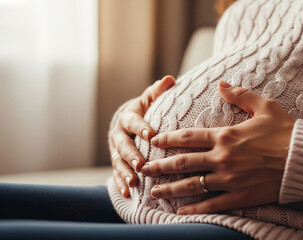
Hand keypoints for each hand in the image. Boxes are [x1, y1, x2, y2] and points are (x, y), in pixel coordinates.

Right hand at [109, 75, 175, 196]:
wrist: (127, 122)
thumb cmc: (145, 110)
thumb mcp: (149, 99)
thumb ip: (158, 91)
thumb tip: (170, 79)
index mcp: (127, 117)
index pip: (133, 121)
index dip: (141, 127)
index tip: (151, 135)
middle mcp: (118, 134)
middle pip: (122, 145)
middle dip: (131, 155)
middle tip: (141, 165)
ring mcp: (116, 149)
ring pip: (118, 162)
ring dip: (125, 173)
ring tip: (134, 183)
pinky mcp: (116, 162)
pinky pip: (117, 174)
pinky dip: (121, 184)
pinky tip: (129, 194)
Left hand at [141, 81, 294, 213]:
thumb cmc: (286, 131)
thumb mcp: (264, 107)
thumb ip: (240, 95)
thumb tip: (221, 83)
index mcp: (225, 136)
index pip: (188, 137)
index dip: (167, 138)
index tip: (153, 140)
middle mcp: (222, 158)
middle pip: (183, 163)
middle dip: (160, 166)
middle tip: (143, 168)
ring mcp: (229, 179)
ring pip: (192, 185)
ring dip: (170, 188)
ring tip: (154, 192)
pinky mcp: (239, 196)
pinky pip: (212, 204)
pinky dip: (195, 208)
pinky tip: (181, 211)